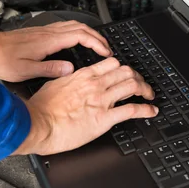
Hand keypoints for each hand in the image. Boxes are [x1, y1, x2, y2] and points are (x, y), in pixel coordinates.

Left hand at [0, 11, 111, 81]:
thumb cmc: (0, 59)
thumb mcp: (26, 71)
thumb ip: (50, 69)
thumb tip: (70, 69)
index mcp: (49, 41)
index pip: (81, 37)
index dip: (97, 43)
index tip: (106, 52)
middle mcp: (48, 33)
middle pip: (81, 28)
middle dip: (97, 37)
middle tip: (107, 49)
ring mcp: (44, 31)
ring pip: (73, 25)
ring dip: (88, 33)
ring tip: (96, 43)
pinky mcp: (40, 33)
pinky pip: (65, 27)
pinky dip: (77, 32)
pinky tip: (76, 40)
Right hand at [13, 57, 158, 155]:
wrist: (37, 124)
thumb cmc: (41, 108)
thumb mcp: (54, 84)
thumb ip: (67, 80)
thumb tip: (70, 78)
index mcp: (84, 75)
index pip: (112, 63)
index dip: (123, 68)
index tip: (126, 74)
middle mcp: (96, 85)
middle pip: (127, 72)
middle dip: (138, 77)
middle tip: (142, 84)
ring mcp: (101, 101)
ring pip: (132, 86)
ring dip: (145, 90)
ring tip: (149, 95)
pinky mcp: (104, 119)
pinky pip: (131, 110)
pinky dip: (145, 110)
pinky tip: (151, 111)